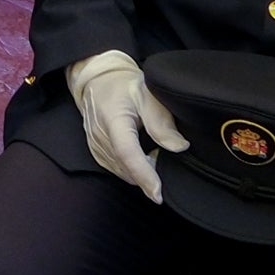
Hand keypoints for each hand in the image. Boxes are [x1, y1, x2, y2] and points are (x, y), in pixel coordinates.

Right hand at [67, 51, 185, 201]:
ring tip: (153, 155)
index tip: (158, 194)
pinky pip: (115, 168)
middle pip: (125, 168)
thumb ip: (162, 122)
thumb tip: (180, 147)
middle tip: (165, 162)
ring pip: (121, 172)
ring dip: (139, 172)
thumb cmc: (124, 86)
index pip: (128, 153)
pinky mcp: (95, 151)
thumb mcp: (148, 95)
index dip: (144, 175)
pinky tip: (140, 157)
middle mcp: (100, 135)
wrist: (98, 81)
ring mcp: (95, 145)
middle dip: (148, 175)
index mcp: (114, 119)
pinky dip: (130, 169)